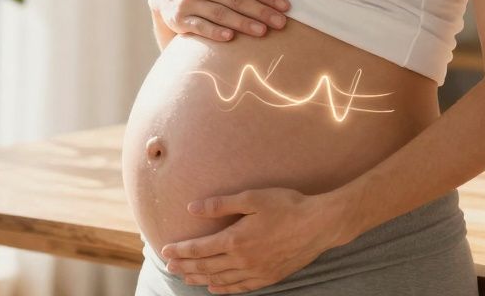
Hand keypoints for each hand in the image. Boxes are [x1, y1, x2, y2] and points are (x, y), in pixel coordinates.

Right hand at [149, 0, 289, 41]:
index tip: (285, 6)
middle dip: (260, 11)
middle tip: (281, 23)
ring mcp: (189, 1)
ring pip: (220, 13)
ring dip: (242, 23)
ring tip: (262, 31)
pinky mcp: (179, 18)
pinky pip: (199, 26)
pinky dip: (214, 31)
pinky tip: (229, 37)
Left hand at [159, 188, 343, 293]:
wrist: (319, 224)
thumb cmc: (286, 206)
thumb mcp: (251, 198)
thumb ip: (220, 205)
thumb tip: (192, 207)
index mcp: (235, 239)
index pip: (199, 249)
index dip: (180, 251)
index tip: (165, 251)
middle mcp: (242, 260)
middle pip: (206, 267)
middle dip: (185, 267)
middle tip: (169, 267)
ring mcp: (256, 271)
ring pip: (221, 279)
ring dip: (200, 279)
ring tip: (185, 278)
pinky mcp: (269, 277)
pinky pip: (241, 288)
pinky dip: (224, 289)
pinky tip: (215, 288)